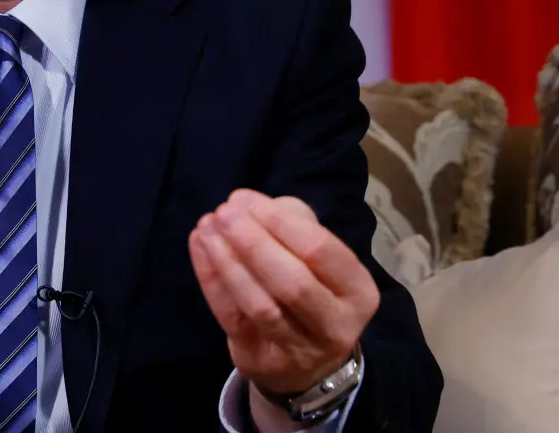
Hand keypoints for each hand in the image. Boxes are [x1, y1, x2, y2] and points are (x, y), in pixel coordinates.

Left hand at [188, 189, 377, 397]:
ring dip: (227, 260)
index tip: (244, 198)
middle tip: (224, 212)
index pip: (320, 251)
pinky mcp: (261, 359)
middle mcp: (336, 326)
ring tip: (206, 226)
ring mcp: (299, 350)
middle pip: (292, 282)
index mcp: (358, 291)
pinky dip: (212, 278)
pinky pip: (232, 316)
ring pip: (260, 304)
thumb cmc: (311, 286)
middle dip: (253, 242)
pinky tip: (200, 246)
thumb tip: (245, 202)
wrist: (307, 359)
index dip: (279, 221)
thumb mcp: (314, 251)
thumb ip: (290, 219)